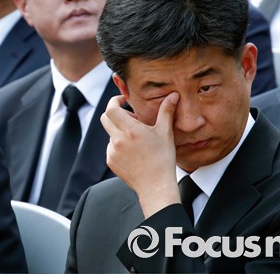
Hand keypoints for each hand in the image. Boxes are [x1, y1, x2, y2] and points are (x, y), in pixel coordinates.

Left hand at [101, 92, 180, 217]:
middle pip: (106, 118)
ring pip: (110, 133)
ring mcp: (112, 151)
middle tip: (131, 118)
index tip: (123, 100)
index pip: (111, 108)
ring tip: (137, 139)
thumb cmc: (163, 158)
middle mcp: (118, 139)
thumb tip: (174, 94)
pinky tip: (134, 152)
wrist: (156, 186)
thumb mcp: (165, 133)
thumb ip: (166, 111)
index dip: (115, 101)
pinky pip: (110, 147)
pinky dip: (118, 145)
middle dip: (115, 114)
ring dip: (119, 131)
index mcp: (130, 130)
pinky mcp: (110, 161)